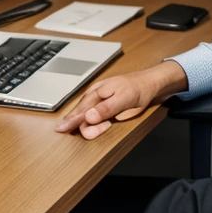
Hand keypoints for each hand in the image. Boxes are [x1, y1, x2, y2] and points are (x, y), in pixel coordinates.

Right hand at [54, 60, 186, 139]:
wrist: (151, 82)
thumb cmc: (139, 89)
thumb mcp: (125, 99)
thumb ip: (106, 109)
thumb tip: (88, 116)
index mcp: (99, 92)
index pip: (82, 110)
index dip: (71, 121)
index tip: (60, 129)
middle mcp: (96, 93)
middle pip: (82, 113)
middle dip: (85, 125)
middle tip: (98, 130)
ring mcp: (99, 96)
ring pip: (88, 113)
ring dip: (93, 124)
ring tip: (105, 126)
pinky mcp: (104, 100)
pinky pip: (94, 111)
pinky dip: (95, 120)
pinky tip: (99, 124)